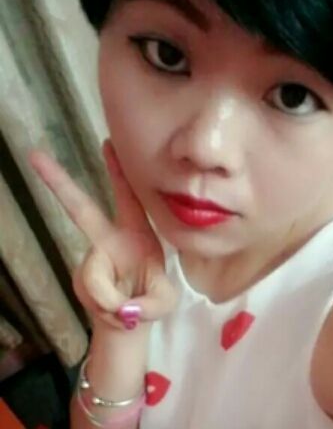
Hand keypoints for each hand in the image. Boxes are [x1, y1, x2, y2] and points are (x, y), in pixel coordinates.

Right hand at [28, 139, 176, 331]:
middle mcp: (110, 240)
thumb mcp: (165, 303)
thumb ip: (148, 303)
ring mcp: (92, 258)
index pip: (127, 197)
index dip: (117, 172)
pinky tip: (114, 310)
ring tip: (128, 308)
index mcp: (138, 234)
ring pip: (93, 275)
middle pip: (81, 209)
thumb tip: (121, 307)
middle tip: (35, 155)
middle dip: (59, 182)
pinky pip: (90, 291)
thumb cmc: (154, 302)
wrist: (131, 322)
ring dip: (112, 298)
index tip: (106, 143)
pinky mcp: (81, 277)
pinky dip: (106, 306)